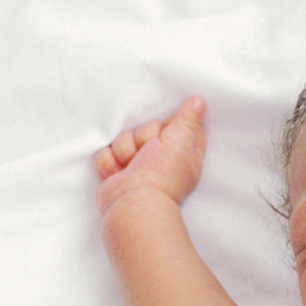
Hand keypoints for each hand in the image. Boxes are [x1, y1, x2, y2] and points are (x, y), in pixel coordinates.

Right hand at [94, 96, 207, 216]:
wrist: (131, 203)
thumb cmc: (160, 176)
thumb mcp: (180, 142)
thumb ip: (187, 120)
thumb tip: (199, 102)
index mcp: (182, 152)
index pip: (177, 124)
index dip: (170, 125)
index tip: (168, 134)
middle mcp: (160, 158)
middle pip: (146, 127)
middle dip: (142, 139)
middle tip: (147, 155)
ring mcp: (137, 164)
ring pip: (124, 138)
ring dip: (124, 151)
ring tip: (131, 168)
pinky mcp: (116, 170)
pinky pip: (106, 152)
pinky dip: (109, 163)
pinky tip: (118, 174)